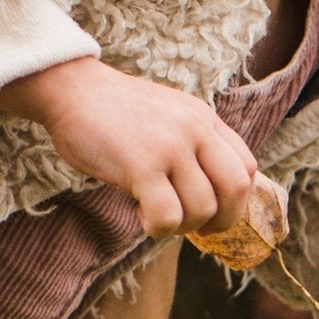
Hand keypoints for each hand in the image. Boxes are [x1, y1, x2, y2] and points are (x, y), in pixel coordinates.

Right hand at [0, 56, 260, 239]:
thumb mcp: (169, 116)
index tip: (211, 210)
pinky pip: (167, 216)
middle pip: (236, 189)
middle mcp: (195, 129)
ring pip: (202, 208)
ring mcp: (170, 146)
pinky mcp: (141, 165)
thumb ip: (194, 144)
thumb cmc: (114, 113)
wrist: (71, 89)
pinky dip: (158, 229)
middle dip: (221, 220)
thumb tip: (212, 195)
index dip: (235, 200)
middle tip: (194, 227)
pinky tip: (140, 215)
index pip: (247, 168)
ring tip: (157, 216)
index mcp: (205, 119)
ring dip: (182, 226)